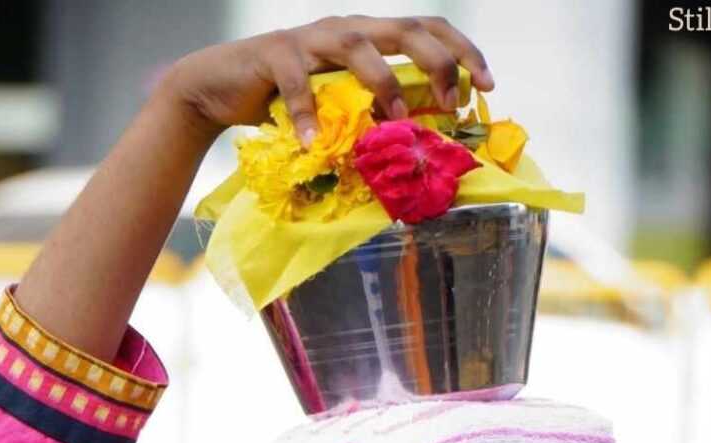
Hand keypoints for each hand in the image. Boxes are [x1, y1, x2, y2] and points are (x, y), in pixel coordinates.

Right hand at [166, 14, 493, 146]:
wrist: (222, 86)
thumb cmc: (290, 101)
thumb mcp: (343, 104)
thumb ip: (377, 111)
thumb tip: (422, 145)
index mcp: (370, 37)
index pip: (428, 28)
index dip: (462, 52)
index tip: (488, 86)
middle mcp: (347, 30)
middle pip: (404, 29)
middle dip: (438, 62)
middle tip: (453, 102)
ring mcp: (310, 39)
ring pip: (356, 46)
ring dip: (382, 82)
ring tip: (396, 118)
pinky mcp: (274, 55)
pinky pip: (295, 82)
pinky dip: (305, 113)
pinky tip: (310, 141)